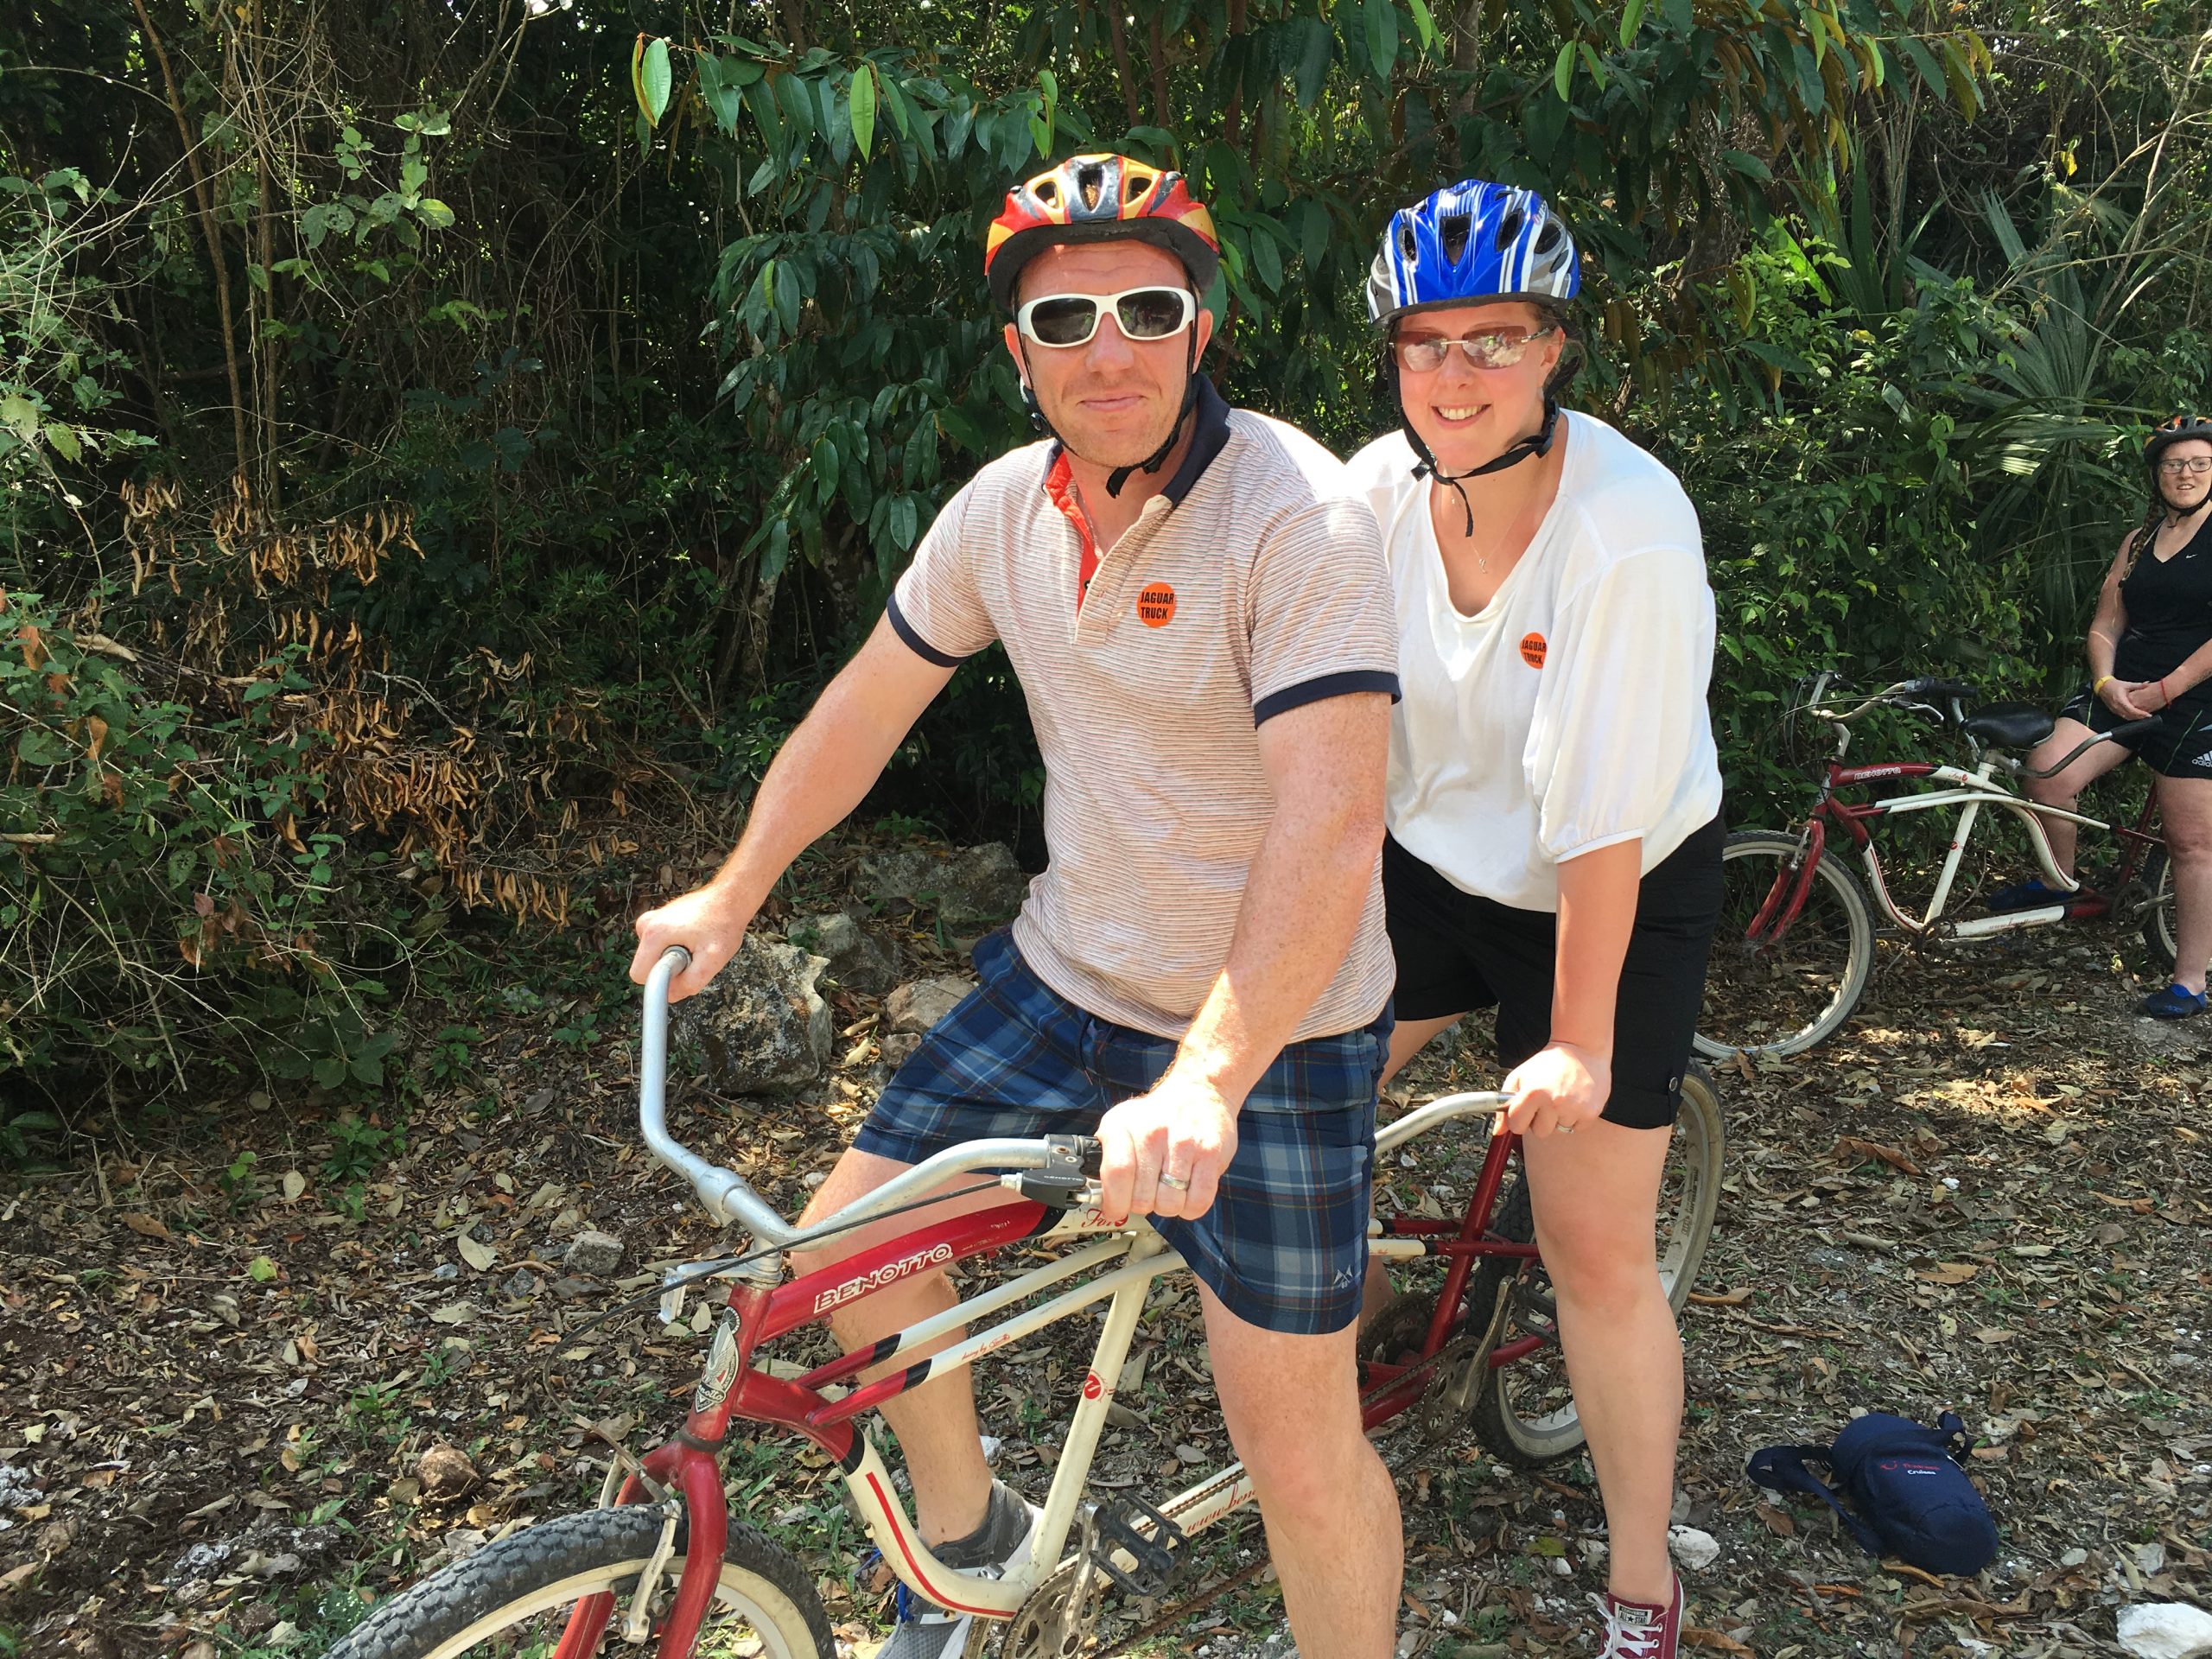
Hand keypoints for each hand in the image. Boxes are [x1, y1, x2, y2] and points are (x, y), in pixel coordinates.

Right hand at [629, 881, 753, 1000]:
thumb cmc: (724, 925)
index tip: (683, 970)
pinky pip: (660, 948)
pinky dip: (676, 948)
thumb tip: (670, 996)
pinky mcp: (657, 921)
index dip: (661, 981)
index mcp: (654, 933)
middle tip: (695, 954)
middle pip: (647, 967)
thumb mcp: (714, 960)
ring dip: (675, 958)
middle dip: (670, 969)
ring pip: (655, 958)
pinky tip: (694, 937)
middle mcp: (646, 925)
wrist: (730, 898)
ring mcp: (650, 921)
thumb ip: (690, 982)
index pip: (639, 976)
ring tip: (696, 943)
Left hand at [1094, 1074, 1238, 1223]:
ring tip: (1169, 1189)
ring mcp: (1184, 1143)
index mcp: (1122, 1126)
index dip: (1114, 1202)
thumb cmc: (1157, 1116)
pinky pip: (1197, 1202)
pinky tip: (1187, 1192)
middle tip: (1148, 1192)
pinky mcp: (1210, 1154)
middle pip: (1142, 1198)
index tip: (1116, 1209)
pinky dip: (1190, 1207)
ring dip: (1168, 1206)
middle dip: (1143, 1205)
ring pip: (1170, 1204)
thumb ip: (1107, 1157)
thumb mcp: (1121, 1124)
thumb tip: (1097, 1194)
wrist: (1199, 1092)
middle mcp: (1152, 1133)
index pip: (1116, 1173)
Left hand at [1501, 1042, 1609, 1138]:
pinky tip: (1574, 1101)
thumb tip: (1498, 1131)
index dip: (1518, 1120)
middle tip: (1546, 1101)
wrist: (1581, 1049)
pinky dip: (1575, 1118)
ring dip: (1558, 1119)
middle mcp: (1553, 1102)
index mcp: (1532, 1093)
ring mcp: (1573, 1109)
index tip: (1524, 1111)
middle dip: (1540, 1120)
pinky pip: (1576, 1128)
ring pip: (1558, 1130)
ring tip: (1562, 1098)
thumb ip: (1503, 1103)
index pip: (1517, 1126)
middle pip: (1539, 1132)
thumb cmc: (1548, 1063)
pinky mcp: (1590, 1113)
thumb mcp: (1519, 1075)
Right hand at [2101, 678, 2152, 718]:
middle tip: (2148, 716)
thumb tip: (2148, 683)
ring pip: (2126, 717)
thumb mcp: (2127, 684)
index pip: (2132, 710)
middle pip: (2130, 715)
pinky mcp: (2114, 711)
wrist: (2103, 687)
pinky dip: (2130, 716)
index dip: (2140, 713)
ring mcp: (2115, 709)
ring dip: (2135, 718)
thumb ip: (2138, 685)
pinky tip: (2135, 715)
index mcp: (2120, 700)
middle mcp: (2117, 706)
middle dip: (2139, 717)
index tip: (2148, 714)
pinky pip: (2123, 716)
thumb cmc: (2114, 685)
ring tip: (2143, 716)